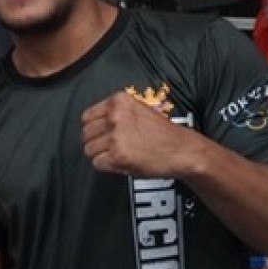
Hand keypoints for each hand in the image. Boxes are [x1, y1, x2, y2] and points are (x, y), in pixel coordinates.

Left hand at [81, 91, 196, 177]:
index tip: (101, 135)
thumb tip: (92, 124)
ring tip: (117, 155)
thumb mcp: (138, 109)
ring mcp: (115, 136)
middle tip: (109, 148)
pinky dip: (106, 166)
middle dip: (95, 143)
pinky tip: (120, 162)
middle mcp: (115, 116)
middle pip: (85, 134)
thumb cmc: (162, 133)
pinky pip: (97, 163)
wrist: (182, 150)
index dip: (93, 129)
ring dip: (100, 155)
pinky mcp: (117, 155)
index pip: (86, 117)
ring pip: (89, 150)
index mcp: (118, 101)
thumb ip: (115, 112)